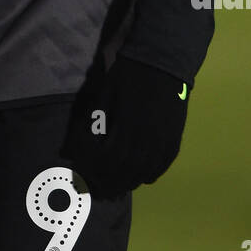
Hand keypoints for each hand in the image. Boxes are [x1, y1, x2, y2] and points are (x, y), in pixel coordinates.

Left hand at [62, 54, 188, 197]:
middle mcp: (148, 137)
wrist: (163, 60)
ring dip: (129, 182)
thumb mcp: (105, 93)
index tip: (83, 174)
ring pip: (145, 171)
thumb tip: (76, 145)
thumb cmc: (128, 73)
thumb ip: (93, 122)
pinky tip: (141, 179)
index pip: (109, 158)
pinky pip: (163, 164)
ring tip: (116, 189)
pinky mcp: (175, 137)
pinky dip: (150, 175)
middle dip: (110, 182)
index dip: (95, 169)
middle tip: (98, 191)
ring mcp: (164, 139)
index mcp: (128, 124)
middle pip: (127, 170)